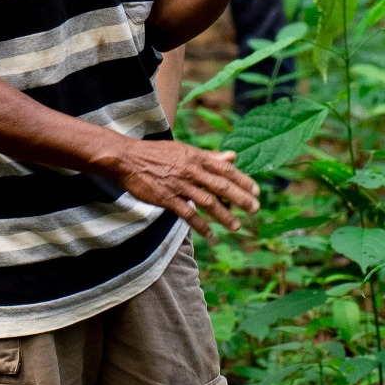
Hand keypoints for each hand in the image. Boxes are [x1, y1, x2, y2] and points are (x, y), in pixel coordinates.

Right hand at [105, 136, 259, 232]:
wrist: (127, 159)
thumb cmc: (156, 154)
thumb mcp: (184, 150)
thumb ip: (210, 156)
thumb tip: (233, 156)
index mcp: (196, 157)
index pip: (225, 169)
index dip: (243, 180)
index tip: (256, 191)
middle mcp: (191, 170)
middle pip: (221, 186)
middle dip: (241, 198)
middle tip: (255, 209)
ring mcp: (179, 185)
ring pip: (207, 201)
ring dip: (224, 215)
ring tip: (235, 226)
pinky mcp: (166, 198)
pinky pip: (187, 213)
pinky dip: (200, 225)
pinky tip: (210, 234)